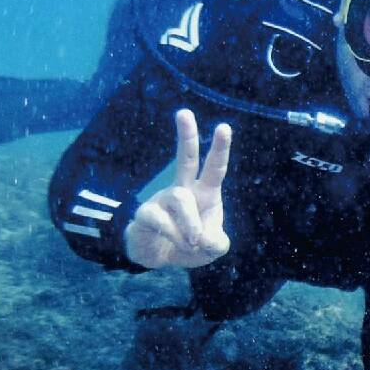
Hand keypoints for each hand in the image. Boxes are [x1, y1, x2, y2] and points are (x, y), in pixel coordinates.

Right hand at [124, 109, 232, 269]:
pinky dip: (174, 236)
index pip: (215, 168)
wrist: (158, 257)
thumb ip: (217, 243)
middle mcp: (184, 190)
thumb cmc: (189, 246)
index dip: (220, 149)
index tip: (223, 127)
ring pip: (182, 199)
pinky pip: (162, 220)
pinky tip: (177, 244)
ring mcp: (163, 199)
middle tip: (184, 112)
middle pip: (186, 159)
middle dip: (186, 136)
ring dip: (191, 226)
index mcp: (205, 193)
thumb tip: (201, 236)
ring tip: (192, 243)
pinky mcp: (146, 213)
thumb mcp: (212, 249)